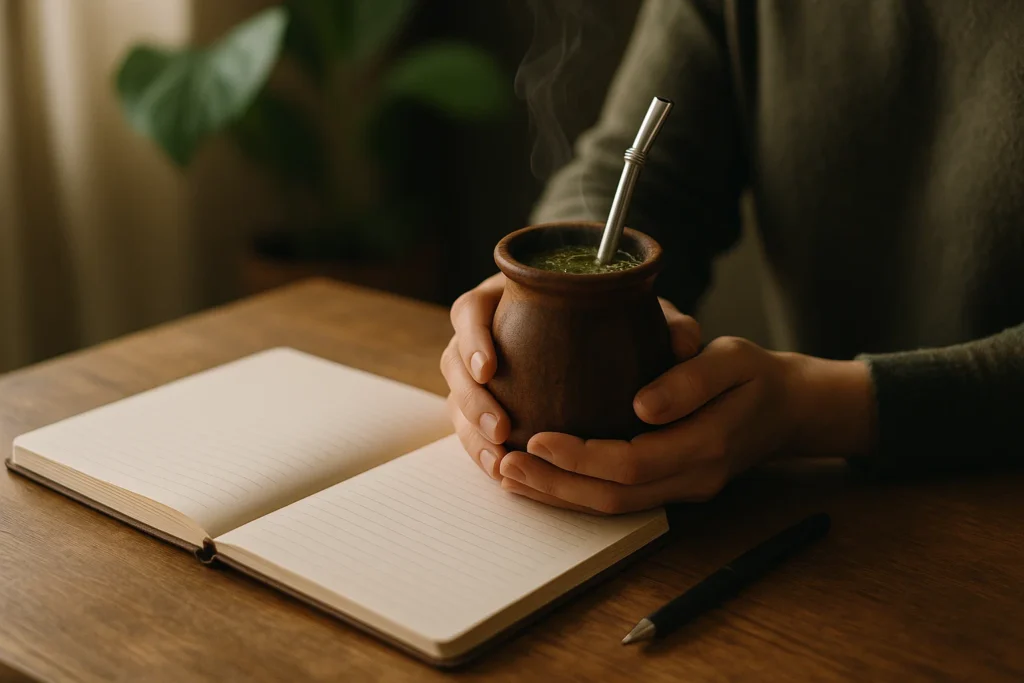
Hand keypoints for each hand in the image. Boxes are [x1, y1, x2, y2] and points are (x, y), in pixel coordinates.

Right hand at [440, 277, 703, 480]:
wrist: (610, 342)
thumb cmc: (620, 319)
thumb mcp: (642, 314)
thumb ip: (665, 322)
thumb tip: (686, 345)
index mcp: (507, 299)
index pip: (471, 310)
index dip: (473, 337)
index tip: (491, 367)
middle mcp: (485, 335)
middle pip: (453, 361)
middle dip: (471, 398)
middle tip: (501, 426)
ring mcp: (481, 373)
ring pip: (458, 401)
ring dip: (473, 433)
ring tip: (500, 460)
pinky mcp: (488, 406)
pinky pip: (472, 430)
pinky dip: (483, 453)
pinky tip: (502, 474)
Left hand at [498, 338, 875, 513]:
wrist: (789, 408)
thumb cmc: (756, 375)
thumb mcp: (734, 359)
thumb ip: (692, 380)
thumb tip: (642, 406)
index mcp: (705, 445)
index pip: (632, 462)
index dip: (580, 456)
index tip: (538, 436)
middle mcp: (692, 478)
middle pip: (613, 495)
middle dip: (554, 483)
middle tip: (504, 462)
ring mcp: (682, 490)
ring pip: (612, 506)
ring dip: (558, 494)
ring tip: (508, 475)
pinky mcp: (671, 488)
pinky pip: (619, 499)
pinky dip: (575, 493)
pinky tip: (541, 479)